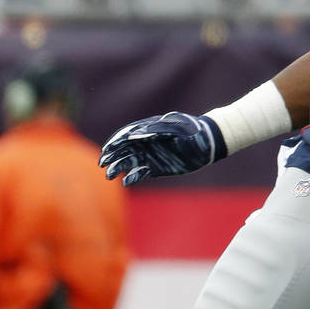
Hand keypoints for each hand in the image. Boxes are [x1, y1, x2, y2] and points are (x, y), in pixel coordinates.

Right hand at [100, 112, 224, 186]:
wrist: (207, 143)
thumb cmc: (192, 130)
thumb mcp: (176, 126)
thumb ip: (157, 129)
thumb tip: (135, 135)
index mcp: (147, 130)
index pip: (125, 136)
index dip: (115, 142)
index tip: (107, 149)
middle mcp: (145, 143)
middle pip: (122, 149)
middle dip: (111, 156)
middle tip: (102, 164)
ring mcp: (149, 156)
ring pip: (128, 162)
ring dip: (117, 168)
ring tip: (109, 175)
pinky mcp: (155, 168)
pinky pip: (140, 173)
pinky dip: (132, 177)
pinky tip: (126, 182)